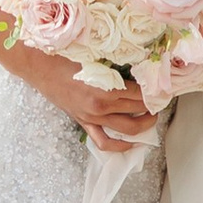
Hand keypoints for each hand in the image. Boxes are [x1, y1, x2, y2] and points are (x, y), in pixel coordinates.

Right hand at [20, 54, 157, 153]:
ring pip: (126, 129)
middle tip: (161, 99)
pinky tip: (132, 144)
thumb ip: (116, 64)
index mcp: (105, 89)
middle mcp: (101, 107)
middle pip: (137, 110)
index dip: (154, 91)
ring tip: (152, 117)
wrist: (40, 67)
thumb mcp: (95, 56)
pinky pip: (104, 142)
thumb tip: (138, 65)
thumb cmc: (65, 56)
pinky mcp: (84, 123)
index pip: (140, 94)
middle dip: (153, 105)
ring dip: (144, 125)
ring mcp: (92, 118)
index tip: (163, 88)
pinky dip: (120, 146)